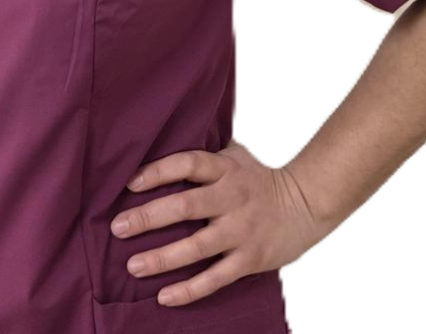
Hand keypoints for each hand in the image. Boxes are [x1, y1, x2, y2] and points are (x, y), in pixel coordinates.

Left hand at [110, 136, 329, 306]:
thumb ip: (208, 148)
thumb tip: (171, 128)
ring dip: (163, 257)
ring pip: (198, 246)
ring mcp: (241, 230)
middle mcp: (232, 197)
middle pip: (186, 205)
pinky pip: (216, 278)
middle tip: (118, 227)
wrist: (308, 204)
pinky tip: (164, 296)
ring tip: (133, 265)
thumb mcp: (238, 154)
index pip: (188, 163)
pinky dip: (190, 289)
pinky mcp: (250, 259)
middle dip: (149, 217)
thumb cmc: (261, 178)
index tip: (129, 183)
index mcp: (226, 168)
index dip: (158, 171)